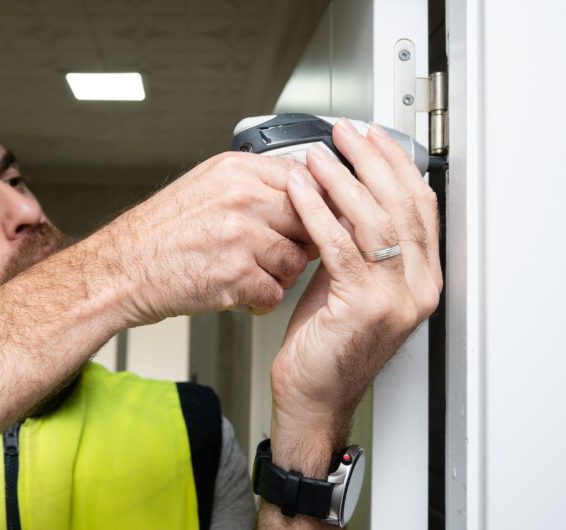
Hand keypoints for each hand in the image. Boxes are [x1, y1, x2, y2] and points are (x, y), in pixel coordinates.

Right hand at [97, 152, 317, 326]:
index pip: (303, 179)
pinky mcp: (236, 276)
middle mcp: (242, 198)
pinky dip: (261, 301)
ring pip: (296, 260)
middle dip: (301, 242)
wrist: (122, 269)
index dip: (315, 205)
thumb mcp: (203, 187)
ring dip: (280, 275)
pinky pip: (275, 293)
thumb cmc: (158, 233)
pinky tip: (241, 295)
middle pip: (308, 219)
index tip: (314, 219)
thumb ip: (250, 185)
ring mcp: (241, 237)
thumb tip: (295, 193)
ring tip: (254, 276)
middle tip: (282, 253)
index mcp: (236, 171)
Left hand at [269, 119, 441, 475]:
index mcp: (421, 277)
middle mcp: (416, 286)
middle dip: (371, 162)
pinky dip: (317, 212)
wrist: (312, 396)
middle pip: (401, 205)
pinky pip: (339, 246)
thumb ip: (357, 243)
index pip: (419, 206)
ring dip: (342, 181)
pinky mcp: (362, 305)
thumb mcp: (349, 282)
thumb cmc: (325, 343)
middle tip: (345, 134)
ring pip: (373, 220)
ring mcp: (394, 298)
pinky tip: (300, 191)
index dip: (396, 165)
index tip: (372, 138)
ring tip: (317, 156)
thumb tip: (344, 192)